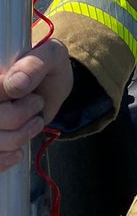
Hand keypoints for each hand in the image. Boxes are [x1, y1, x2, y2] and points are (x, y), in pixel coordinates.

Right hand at [0, 40, 72, 170]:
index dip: (9, 97)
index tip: (26, 92)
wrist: (53, 90)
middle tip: (36, 103)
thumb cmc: (49, 69)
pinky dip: (5, 159)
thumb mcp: (52, 56)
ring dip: (18, 137)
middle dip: (19, 117)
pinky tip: (18, 151)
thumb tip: (15, 84)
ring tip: (34, 122)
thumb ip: (35, 64)